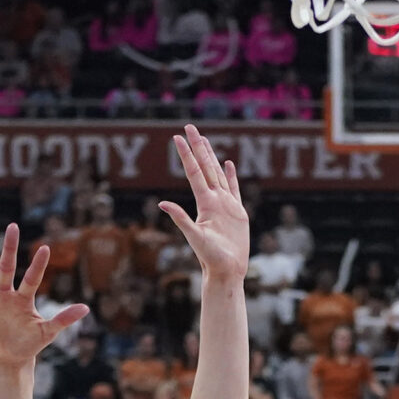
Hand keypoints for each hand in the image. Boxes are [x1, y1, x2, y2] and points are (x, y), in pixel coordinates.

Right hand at [0, 223, 88, 364]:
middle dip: (9, 248)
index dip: (38, 265)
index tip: (44, 248)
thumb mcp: (47, 334)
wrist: (9, 355)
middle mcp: (5, 292)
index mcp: (23, 298)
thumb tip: (86, 308)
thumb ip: (63, 319)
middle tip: (13, 227)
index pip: (32, 278)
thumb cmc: (29, 343)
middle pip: (6, 266)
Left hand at [161, 125, 249, 282]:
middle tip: (190, 127)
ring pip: (217, 173)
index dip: (186, 154)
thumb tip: (162, 204)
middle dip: (198, 147)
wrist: (227, 270)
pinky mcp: (237, 212)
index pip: (193, 172)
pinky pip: (233, 188)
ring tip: (204, 140)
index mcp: (205, 203)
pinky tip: (227, 163)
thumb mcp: (195, 237)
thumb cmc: (211, 258)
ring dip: (210, 156)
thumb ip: (181, 219)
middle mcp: (214, 200)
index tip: (177, 137)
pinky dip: (230, 175)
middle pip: (204, 167)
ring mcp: (225, 205)